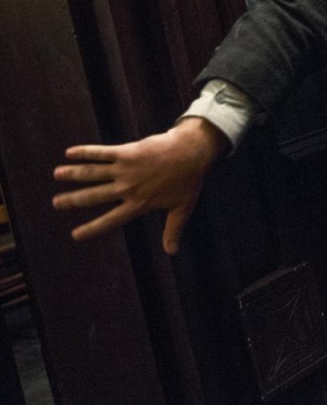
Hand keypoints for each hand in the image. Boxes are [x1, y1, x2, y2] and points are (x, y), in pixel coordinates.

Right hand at [52, 117, 227, 254]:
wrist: (192, 152)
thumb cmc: (188, 179)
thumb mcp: (182, 208)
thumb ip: (172, 230)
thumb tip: (172, 252)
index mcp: (139, 204)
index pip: (111, 220)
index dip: (93, 228)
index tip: (75, 235)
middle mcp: (128, 188)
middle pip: (94, 196)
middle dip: (73, 200)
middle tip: (56, 203)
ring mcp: (126, 170)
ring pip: (93, 173)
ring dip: (73, 173)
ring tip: (57, 174)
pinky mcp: (127, 152)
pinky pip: (101, 152)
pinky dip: (85, 152)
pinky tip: (70, 152)